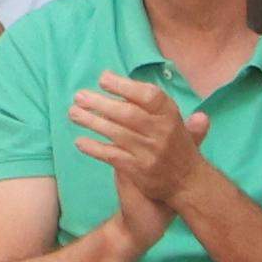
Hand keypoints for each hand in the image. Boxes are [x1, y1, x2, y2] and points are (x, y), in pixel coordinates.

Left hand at [68, 72, 206, 212]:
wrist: (188, 183)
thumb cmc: (176, 144)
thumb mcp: (176, 121)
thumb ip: (158, 104)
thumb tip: (140, 85)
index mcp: (170, 115)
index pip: (149, 96)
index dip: (125, 86)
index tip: (103, 79)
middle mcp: (162, 132)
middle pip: (128, 114)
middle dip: (100, 103)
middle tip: (79, 96)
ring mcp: (150, 152)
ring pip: (117, 134)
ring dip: (92, 122)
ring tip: (73, 113)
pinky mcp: (139, 170)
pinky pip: (112, 156)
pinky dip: (95, 148)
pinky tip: (80, 141)